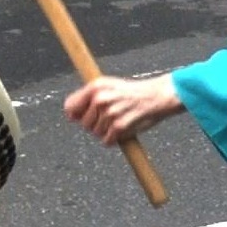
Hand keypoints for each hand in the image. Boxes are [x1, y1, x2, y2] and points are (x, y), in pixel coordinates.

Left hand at [64, 75, 182, 146]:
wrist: (156, 96)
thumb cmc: (132, 92)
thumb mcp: (109, 85)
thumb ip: (89, 97)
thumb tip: (71, 115)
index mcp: (95, 87)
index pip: (70, 107)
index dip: (74, 115)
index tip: (79, 117)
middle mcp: (100, 99)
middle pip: (84, 124)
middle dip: (94, 124)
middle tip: (110, 116)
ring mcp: (109, 113)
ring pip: (95, 133)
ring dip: (105, 132)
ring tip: (118, 120)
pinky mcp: (119, 126)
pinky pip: (107, 141)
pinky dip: (113, 139)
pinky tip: (122, 129)